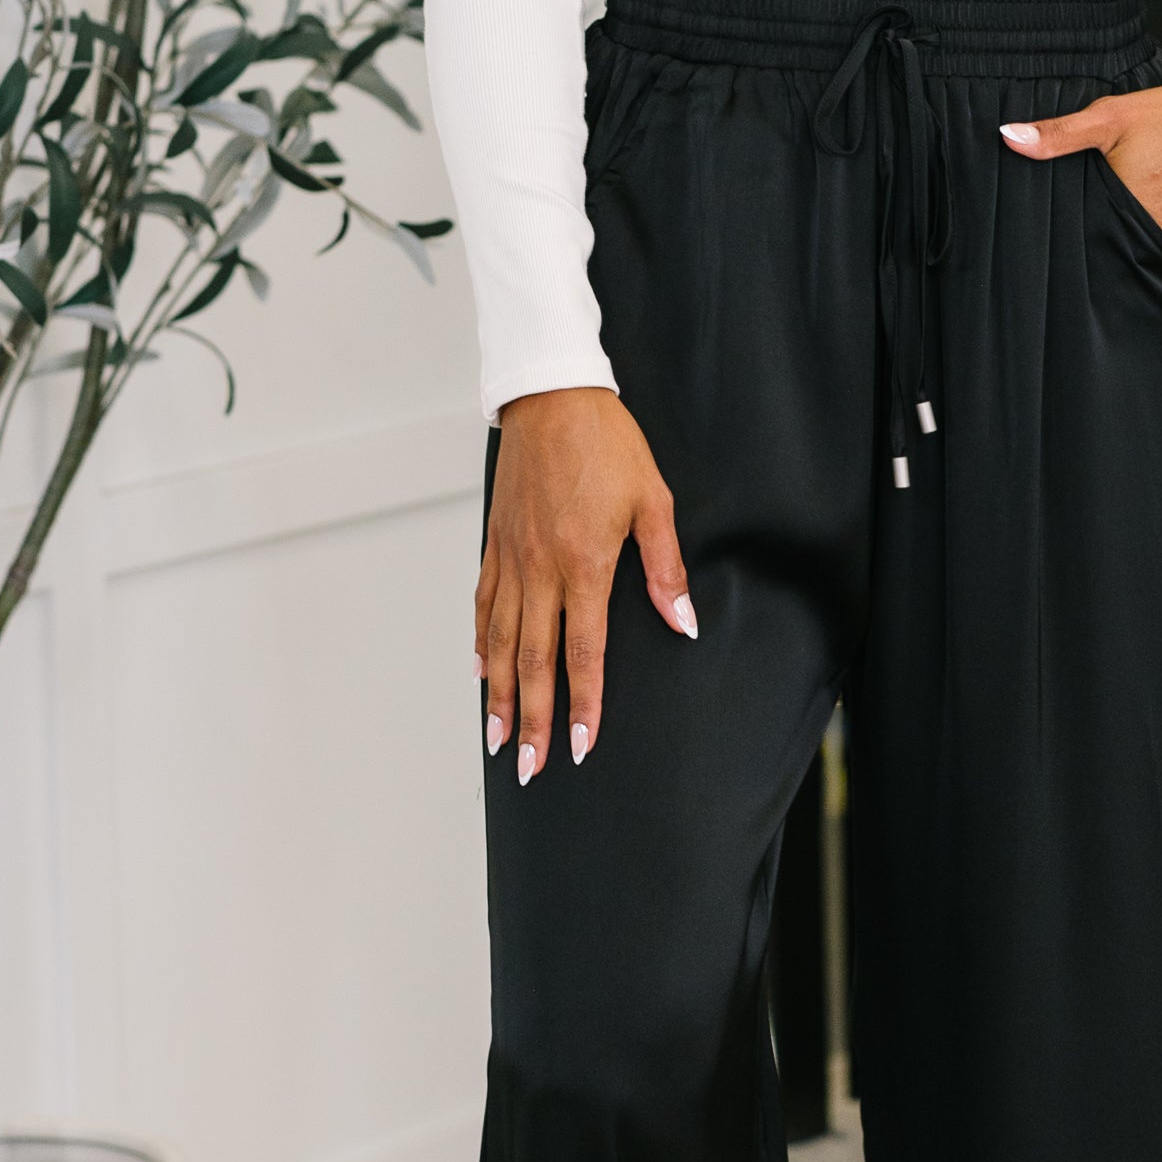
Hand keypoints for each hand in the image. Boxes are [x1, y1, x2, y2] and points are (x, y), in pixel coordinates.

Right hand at [476, 385, 695, 783]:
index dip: (583, 704)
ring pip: (499, 640)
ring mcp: (512, 557)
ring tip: (496, 737)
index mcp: (584, 564)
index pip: (583, 651)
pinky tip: (479, 670)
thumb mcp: (653, 500)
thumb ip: (665, 568)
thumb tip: (682, 621)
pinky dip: (480, 643)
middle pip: (532, 660)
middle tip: (529, 766)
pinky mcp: (496, 542)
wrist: (551, 395)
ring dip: (498, 693)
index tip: (581, 746)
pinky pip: (484, 604)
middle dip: (531, 719)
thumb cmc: (607, 443)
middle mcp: (541, 569)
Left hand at [1000, 82, 1161, 276]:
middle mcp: (1153, 237)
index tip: (1043, 239)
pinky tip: (1134, 247)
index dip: (1058, 242)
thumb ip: (1061, 133)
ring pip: (1135, 267)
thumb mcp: (1115, 116)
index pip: (1077, 242)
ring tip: (1104, 243)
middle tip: (1073, 240)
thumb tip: (1010, 136)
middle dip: (1088, 252)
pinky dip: (1148, 261)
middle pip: (1105, 258)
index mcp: (1128, 206)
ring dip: (1118, 258)